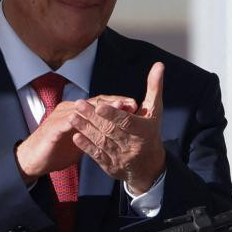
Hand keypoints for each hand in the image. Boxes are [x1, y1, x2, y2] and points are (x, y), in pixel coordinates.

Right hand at [14, 93, 139, 182]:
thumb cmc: (58, 149)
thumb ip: (95, 132)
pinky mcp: (52, 128)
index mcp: (77, 111)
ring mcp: (60, 117)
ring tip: (116, 108)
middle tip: (130, 102)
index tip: (135, 104)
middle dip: (113, 103)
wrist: (34, 160)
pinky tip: (92, 122)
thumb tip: (116, 130)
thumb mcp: (81, 139)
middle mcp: (69, 110)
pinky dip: (81, 121)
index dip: (117, 103)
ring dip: (100, 109)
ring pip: (83, 110)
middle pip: (94, 102)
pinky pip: (68, 123)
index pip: (100, 103)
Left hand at [71, 62, 165, 192]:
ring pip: (102, 141)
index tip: (100, 105)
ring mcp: (121, 157)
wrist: (149, 166)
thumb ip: (154, 88)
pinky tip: (76, 136)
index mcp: (145, 131)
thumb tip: (159, 65)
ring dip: (86, 129)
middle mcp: (133, 145)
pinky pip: (97, 155)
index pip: (127, 122)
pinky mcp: (111, 165)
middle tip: (79, 104)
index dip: (113, 114)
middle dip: (94, 118)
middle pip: (111, 130)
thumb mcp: (155, 110)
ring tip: (73, 116)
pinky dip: (86, 146)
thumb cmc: (151, 131)